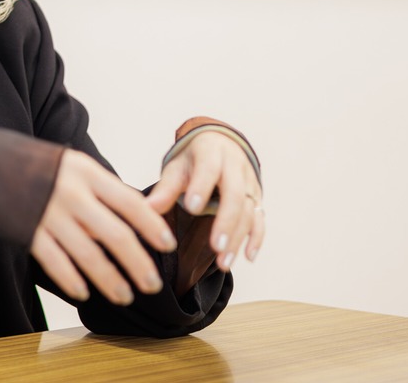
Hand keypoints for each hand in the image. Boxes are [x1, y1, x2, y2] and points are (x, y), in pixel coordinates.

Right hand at [30, 150, 176, 304]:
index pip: (130, 202)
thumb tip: (136, 211)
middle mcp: (71, 193)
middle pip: (116, 235)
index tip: (168, 245)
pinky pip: (57, 263)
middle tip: (152, 284)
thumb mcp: (71, 164)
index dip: (152, 226)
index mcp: (87, 172)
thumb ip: (100, 187)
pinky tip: (84, 292)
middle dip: (139, 264)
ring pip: (89, 255)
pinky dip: (73, 281)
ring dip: (110, 280)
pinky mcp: (27, 232)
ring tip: (125, 296)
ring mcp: (48, 214)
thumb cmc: (32, 164)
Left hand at [147, 131, 264, 270]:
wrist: (220, 144)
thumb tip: (148, 209)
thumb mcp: (177, 167)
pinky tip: (247, 257)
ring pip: (249, 210)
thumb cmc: (194, 159)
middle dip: (226, 222)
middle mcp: (235, 166)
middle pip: (235, 194)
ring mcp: (249, 182)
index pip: (209, 168)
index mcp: (211, 153)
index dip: (202, 187)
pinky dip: (256, 238)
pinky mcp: (256, 197)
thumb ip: (165, 188)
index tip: (192, 208)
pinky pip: (260, 218)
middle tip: (215, 246)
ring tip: (223, 262)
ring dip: (238, 237)